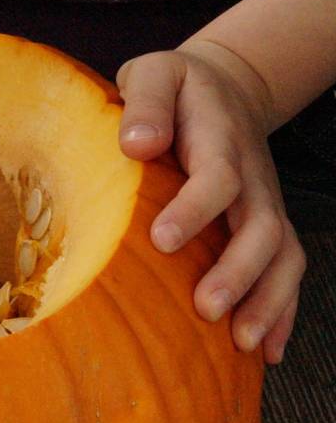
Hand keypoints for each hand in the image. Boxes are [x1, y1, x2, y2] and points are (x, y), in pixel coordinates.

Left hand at [116, 40, 305, 363]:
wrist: (223, 87)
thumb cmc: (173, 88)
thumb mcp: (153, 73)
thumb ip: (146, 101)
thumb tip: (137, 143)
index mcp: (218, 137)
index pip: (216, 176)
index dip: (194, 209)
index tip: (162, 240)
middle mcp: (249, 174)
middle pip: (260, 226)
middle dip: (238, 271)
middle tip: (207, 309)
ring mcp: (262, 200)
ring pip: (281, 254)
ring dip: (266, 300)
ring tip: (241, 343)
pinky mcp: (264, 220)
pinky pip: (285, 266)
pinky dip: (280, 309)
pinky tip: (265, 349)